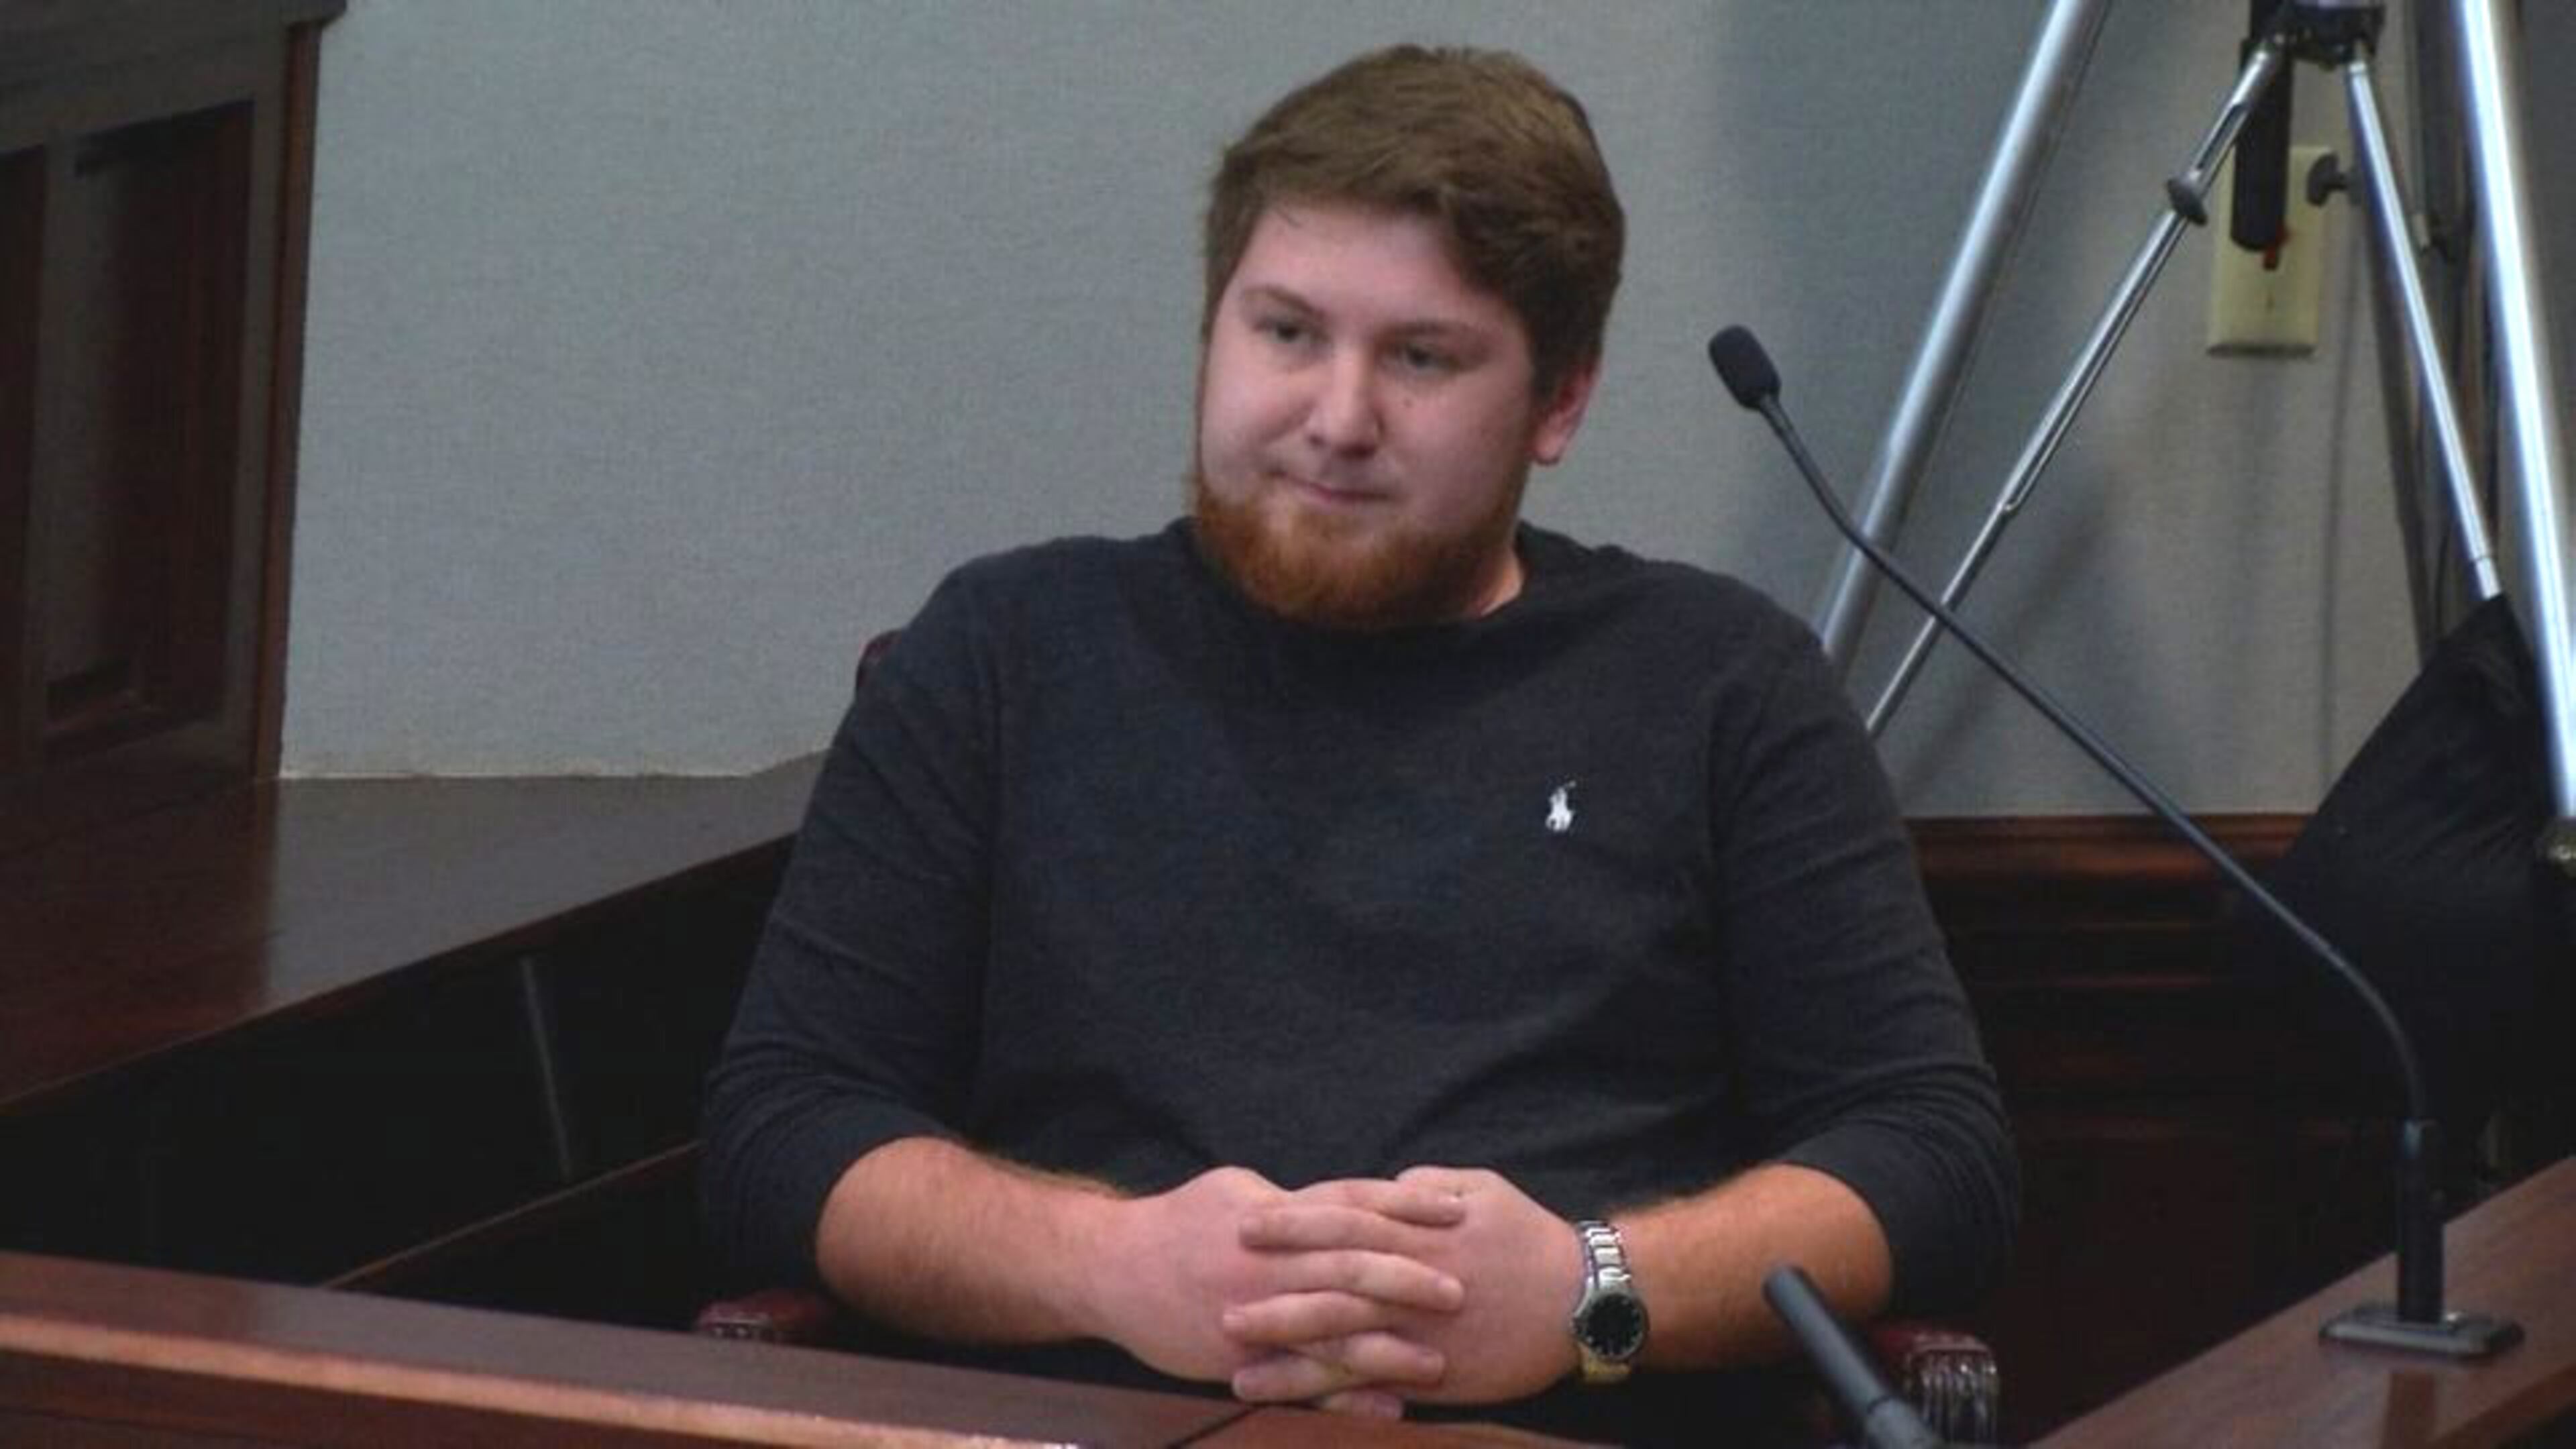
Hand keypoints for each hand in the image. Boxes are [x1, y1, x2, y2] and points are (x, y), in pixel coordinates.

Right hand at [1083, 1167, 1465, 1388]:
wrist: (1110, 1270)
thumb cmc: (1178, 1224)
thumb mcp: (1234, 1191)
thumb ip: (1293, 1201)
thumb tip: (1345, 1198)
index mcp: (1274, 1215)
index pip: (1353, 1203)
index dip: (1407, 1207)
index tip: (1457, 1212)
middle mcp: (1269, 1262)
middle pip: (1352, 1266)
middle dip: (1410, 1279)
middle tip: (1463, 1291)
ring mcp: (1255, 1313)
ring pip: (1333, 1331)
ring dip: (1389, 1348)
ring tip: (1439, 1362)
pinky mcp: (1240, 1357)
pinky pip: (1303, 1381)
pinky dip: (1348, 1396)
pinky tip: (1389, 1407)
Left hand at [1226, 1166, 1584, 1405]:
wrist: (1586, 1300)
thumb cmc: (1533, 1238)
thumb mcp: (1483, 1189)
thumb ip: (1427, 1185)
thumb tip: (1385, 1184)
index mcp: (1420, 1231)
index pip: (1343, 1220)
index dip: (1293, 1221)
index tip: (1246, 1220)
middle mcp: (1413, 1280)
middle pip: (1329, 1279)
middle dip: (1272, 1284)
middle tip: (1218, 1289)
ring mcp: (1420, 1330)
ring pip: (1341, 1336)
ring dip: (1284, 1345)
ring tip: (1233, 1352)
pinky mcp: (1433, 1373)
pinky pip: (1371, 1381)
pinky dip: (1327, 1389)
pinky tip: (1290, 1395)